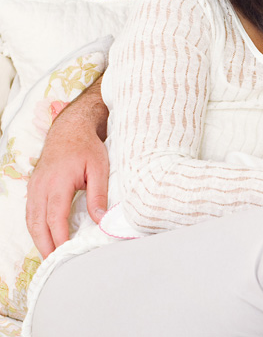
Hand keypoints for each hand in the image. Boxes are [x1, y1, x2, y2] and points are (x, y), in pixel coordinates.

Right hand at [26, 84, 109, 256]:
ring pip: (31, 219)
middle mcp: (41, 186)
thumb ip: (99, 195)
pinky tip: (45, 237)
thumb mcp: (100, 168)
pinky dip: (36, 227)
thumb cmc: (87, 147)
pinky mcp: (34, 187)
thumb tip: (101, 220)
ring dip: (38, 239)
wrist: (69, 129)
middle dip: (45, 245)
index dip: (59, 238)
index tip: (65, 254)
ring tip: (50, 256)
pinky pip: (31, 212)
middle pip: (37, 223)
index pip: (55, 217)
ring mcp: (34, 186)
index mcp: (58, 182)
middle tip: (54, 264)